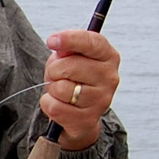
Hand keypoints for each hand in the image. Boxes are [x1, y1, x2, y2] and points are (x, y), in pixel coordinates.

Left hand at [40, 30, 120, 150]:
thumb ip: (66, 50)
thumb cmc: (72, 78)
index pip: (91, 42)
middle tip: (57, 75)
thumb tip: (61, 48)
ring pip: (60, 88)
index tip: (51, 41)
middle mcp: (110, 77)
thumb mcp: (69, 58)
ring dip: (52, 88)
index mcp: (108, 56)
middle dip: (54, 70)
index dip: (69, 39)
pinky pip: (54, 107)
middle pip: (68, 66)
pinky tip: (59, 103)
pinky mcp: (88, 119)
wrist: (78, 113)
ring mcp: (101, 100)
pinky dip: (48, 103)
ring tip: (60, 91)